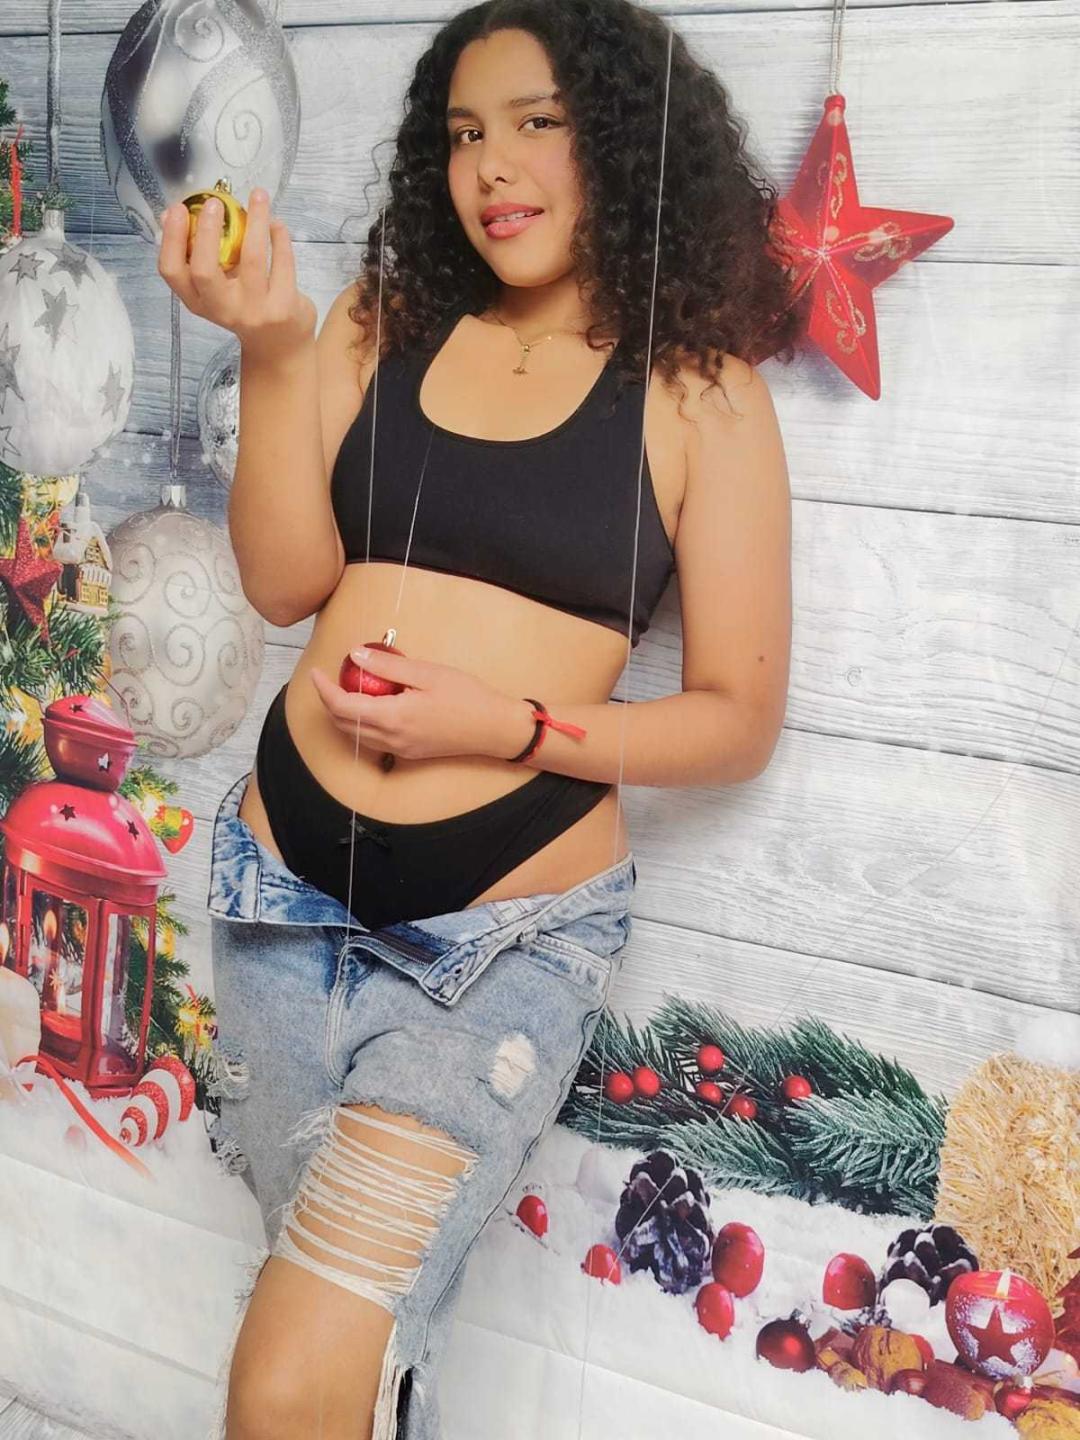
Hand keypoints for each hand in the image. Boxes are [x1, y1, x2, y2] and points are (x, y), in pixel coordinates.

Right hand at [157, 188, 316, 359]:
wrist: (278, 347)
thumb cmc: (243, 307)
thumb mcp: (216, 288)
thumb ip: (198, 256)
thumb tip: (172, 213)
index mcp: (199, 301)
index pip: (172, 272)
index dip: (171, 239)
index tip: (177, 209)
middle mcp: (222, 309)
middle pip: (204, 271)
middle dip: (206, 231)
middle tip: (215, 202)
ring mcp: (254, 311)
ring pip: (252, 259)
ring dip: (255, 221)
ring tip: (258, 196)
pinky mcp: (283, 308)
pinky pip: (282, 263)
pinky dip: (279, 237)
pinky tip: (276, 224)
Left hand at [309, 648, 532, 761]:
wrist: (494, 728)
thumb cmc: (466, 697)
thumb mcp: (427, 673)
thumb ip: (388, 665)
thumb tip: (355, 655)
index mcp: (393, 718)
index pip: (342, 707)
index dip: (323, 690)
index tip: (316, 672)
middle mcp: (392, 739)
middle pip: (344, 725)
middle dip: (329, 703)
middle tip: (330, 679)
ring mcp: (400, 750)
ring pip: (357, 736)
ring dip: (344, 716)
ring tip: (349, 690)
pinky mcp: (409, 753)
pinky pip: (374, 740)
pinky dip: (363, 724)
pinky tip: (373, 706)